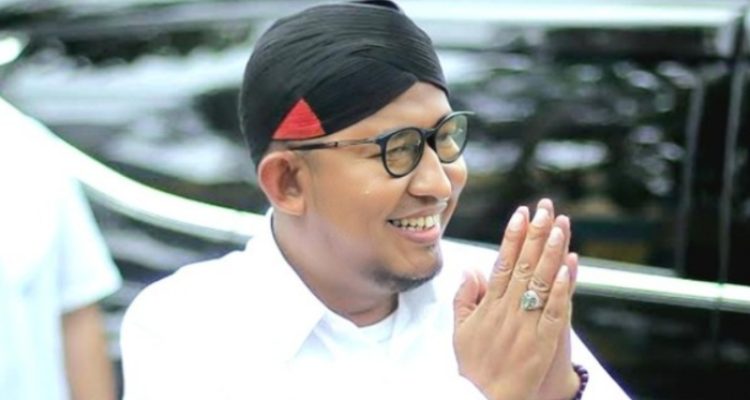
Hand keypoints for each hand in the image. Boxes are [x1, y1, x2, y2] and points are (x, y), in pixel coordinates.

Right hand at [453, 199, 576, 399]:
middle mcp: (506, 311)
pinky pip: (555, 311)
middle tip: (545, 209)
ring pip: (541, 283)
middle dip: (535, 234)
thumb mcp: (460, 331)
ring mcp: (525, 325)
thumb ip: (464, 298)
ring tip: (560, 227)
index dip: (513, 236)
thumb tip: (469, 269)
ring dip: (551, 253)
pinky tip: (569, 268)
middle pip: (524, 265)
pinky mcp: (542, 342)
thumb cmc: (473, 367)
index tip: (521, 214)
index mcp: (488, 306)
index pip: (502, 262)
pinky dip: (562, 290)